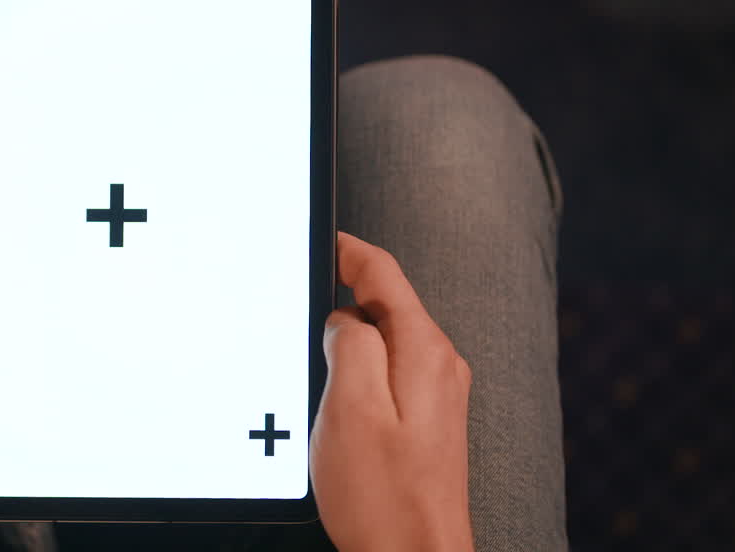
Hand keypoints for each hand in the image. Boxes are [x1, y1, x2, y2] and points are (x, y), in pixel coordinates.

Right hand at [310, 232, 473, 551]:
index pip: (384, 273)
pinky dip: (356, 367)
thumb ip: (347, 344)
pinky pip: (386, 370)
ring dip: (346, 336)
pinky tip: (331, 391)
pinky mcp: (425, 420)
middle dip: (341, 294)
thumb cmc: (384, 497)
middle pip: (385, 303)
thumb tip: (342, 319)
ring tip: (307, 351)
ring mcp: (435, 394)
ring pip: (383, 339)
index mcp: (423, 350)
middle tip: (296, 296)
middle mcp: (438, 365)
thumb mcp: (351, 407)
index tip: (318, 236)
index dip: (346, 248)